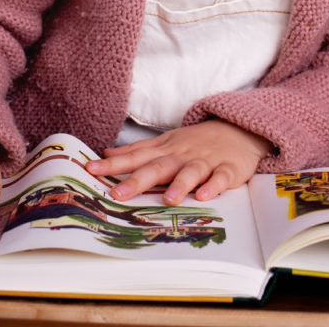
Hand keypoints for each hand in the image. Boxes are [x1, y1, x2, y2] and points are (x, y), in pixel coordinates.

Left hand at [86, 120, 271, 205]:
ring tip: (168, 199)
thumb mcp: (165, 141)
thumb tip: (106, 153)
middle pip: (158, 167)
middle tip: (117, 193)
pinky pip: (221, 178)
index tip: (90, 171)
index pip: (136, 157)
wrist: (237, 129)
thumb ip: (137, 150)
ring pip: (191, 172)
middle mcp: (182, 155)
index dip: (114, 165)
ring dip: (180, 184)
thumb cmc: (196, 140)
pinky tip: (205, 196)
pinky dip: (214, 186)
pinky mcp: (228, 169)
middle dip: (138, 180)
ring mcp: (205, 161)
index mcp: (166, 150)